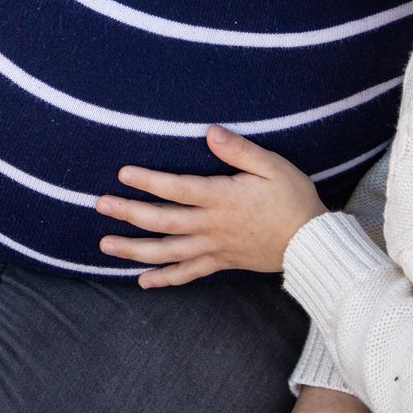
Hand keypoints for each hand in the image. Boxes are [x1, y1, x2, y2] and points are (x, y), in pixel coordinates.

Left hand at [96, 125, 324, 286]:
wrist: (313, 244)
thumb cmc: (294, 199)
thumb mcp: (272, 166)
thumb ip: (239, 150)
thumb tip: (210, 131)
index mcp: (222, 198)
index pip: (178, 189)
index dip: (149, 181)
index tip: (123, 173)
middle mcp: (212, 226)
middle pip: (163, 221)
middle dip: (129, 213)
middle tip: (100, 206)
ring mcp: (214, 248)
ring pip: (168, 251)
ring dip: (135, 249)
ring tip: (105, 246)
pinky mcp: (221, 263)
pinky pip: (188, 274)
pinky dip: (165, 279)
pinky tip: (143, 281)